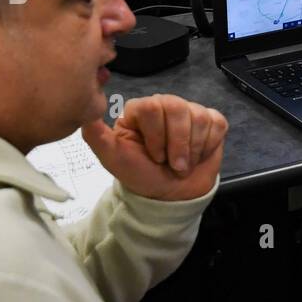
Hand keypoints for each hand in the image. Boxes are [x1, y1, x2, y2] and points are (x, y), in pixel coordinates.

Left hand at [81, 94, 226, 201]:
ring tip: (183, 163)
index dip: (157, 136)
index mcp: (141, 110)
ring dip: (192, 149)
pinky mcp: (212, 122)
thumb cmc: (141, 175)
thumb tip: (85, 111)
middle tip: (172, 164)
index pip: (152, 106)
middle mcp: (166, 105)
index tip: (154, 157)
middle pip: (178, 108)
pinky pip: (217, 123)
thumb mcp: (112, 158)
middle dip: (177, 144)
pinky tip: (198, 155)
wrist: (170, 195)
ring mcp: (191, 112)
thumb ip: (95, 135)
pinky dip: (208, 145)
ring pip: (199, 117)